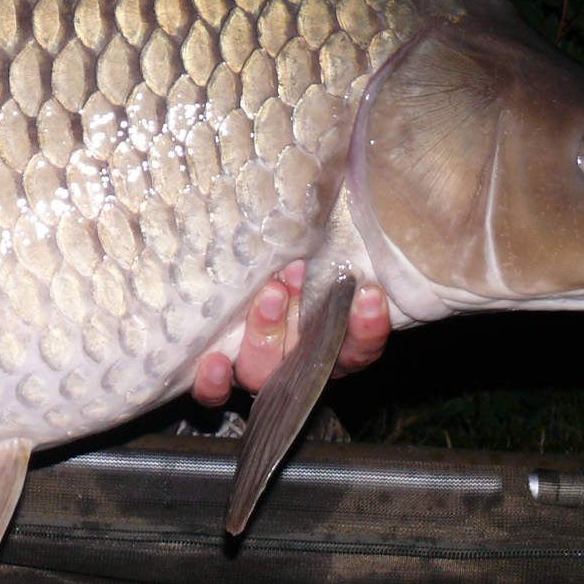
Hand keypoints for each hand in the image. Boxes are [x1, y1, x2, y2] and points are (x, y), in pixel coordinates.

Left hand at [190, 261, 390, 406]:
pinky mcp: (219, 379)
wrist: (228, 285)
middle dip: (303, 320)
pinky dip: (214, 383)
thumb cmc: (283, 266)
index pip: (358, 347)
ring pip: (262, 372)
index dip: (367, 327)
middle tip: (293, 278)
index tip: (370, 293)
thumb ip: (327, 243)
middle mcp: (295, 363)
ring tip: (267, 295)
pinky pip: (215, 395)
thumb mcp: (310, 256)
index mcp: (328, 344)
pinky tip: (213, 362)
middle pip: (307, 360)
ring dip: (265, 334)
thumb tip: (345, 188)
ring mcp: (258, 372)